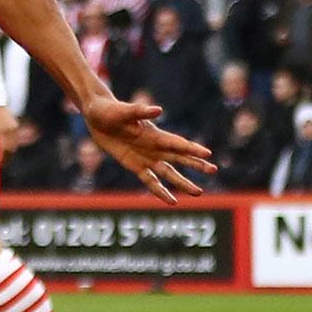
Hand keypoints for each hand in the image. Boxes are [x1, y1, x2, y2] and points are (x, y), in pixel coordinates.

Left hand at [82, 94, 213, 205]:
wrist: (97, 116)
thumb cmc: (111, 110)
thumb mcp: (123, 112)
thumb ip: (140, 112)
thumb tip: (158, 110)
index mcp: (155, 134)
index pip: (178, 143)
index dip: (192, 149)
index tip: (208, 154)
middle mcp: (154, 147)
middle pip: (179, 158)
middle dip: (196, 165)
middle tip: (214, 170)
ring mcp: (146, 157)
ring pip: (169, 173)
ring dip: (183, 183)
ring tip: (199, 192)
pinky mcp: (135, 166)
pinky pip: (150, 182)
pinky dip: (160, 191)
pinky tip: (172, 202)